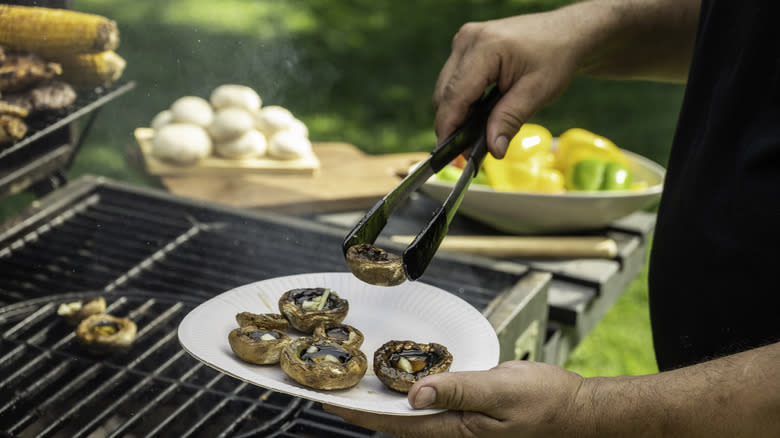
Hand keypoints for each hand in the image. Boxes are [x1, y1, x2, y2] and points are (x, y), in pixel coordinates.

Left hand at [324, 360, 586, 437]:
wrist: (577, 411)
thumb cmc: (547, 402)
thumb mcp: (503, 390)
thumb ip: (459, 390)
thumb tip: (415, 394)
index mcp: (457, 432)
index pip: (397, 424)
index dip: (362, 413)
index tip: (333, 401)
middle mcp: (453, 432)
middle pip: (398, 423)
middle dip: (365, 408)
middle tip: (335, 387)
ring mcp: (460, 426)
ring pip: (411, 417)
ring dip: (384, 402)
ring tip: (356, 384)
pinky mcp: (467, 415)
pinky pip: (430, 407)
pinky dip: (408, 395)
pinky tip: (399, 381)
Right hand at [433, 10, 583, 157]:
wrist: (566, 33)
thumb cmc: (556, 57)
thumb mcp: (537, 92)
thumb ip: (510, 120)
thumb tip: (493, 150)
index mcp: (485, 47)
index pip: (455, 95)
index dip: (448, 127)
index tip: (449, 153)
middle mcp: (468, 40)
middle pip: (444, 93)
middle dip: (452, 124)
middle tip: (469, 151)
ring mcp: (464, 41)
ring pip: (445, 88)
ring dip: (456, 112)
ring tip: (475, 133)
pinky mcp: (466, 46)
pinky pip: (453, 80)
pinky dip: (462, 100)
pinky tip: (477, 113)